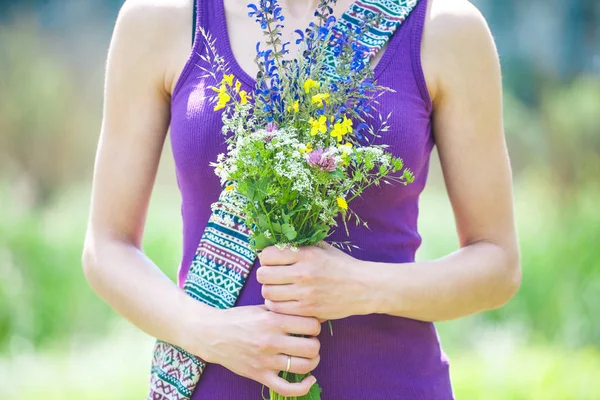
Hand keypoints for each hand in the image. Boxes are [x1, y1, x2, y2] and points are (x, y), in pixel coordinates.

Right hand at [185, 304, 320, 396]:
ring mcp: (265, 361)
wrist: (212, 334)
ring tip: (309, 356)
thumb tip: (309, 312)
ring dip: (312, 361)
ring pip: (304, 366)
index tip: (311, 326)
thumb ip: (283, 310)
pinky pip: (287, 388)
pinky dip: (304, 387)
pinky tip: (310, 379)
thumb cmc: (238, 319)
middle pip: (311, 347)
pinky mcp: (259, 375)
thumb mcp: (261, 308)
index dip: (315, 325)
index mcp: (272, 321)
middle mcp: (270, 341)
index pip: (311, 325)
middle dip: (315, 343)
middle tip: (310, 340)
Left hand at [257, 244, 370, 319]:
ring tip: (278, 289)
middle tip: (272, 276)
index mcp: (306, 254)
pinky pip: (278, 309)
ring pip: (268, 293)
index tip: (272, 261)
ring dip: (270, 291)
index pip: (268, 255)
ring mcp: (305, 293)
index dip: (266, 258)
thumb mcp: (322, 248)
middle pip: (263, 275)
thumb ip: (300, 245)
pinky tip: (284, 301)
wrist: (364, 287)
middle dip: (265, 275)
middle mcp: (304, 273)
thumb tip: (273, 243)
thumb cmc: (341, 265)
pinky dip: (276, 305)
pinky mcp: (307, 310)